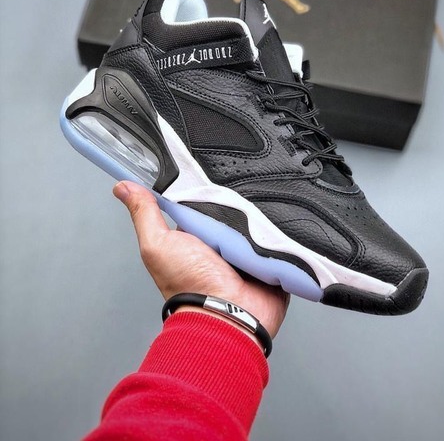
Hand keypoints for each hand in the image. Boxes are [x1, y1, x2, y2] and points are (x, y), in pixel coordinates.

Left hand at [113, 181, 288, 337]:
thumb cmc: (189, 285)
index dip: (206, 185)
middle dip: (239, 195)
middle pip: (234, 206)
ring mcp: (249, 249)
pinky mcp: (273, 257)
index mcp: (197, 234)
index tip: (212, 165)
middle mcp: (223, 241)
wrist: (229, 316)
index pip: (203, 199)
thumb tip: (123, 187)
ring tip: (264, 198)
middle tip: (243, 183)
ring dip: (262, 210)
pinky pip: (281, 234)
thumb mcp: (158, 244)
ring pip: (259, 217)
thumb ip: (144, 215)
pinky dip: (282, 226)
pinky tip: (284, 213)